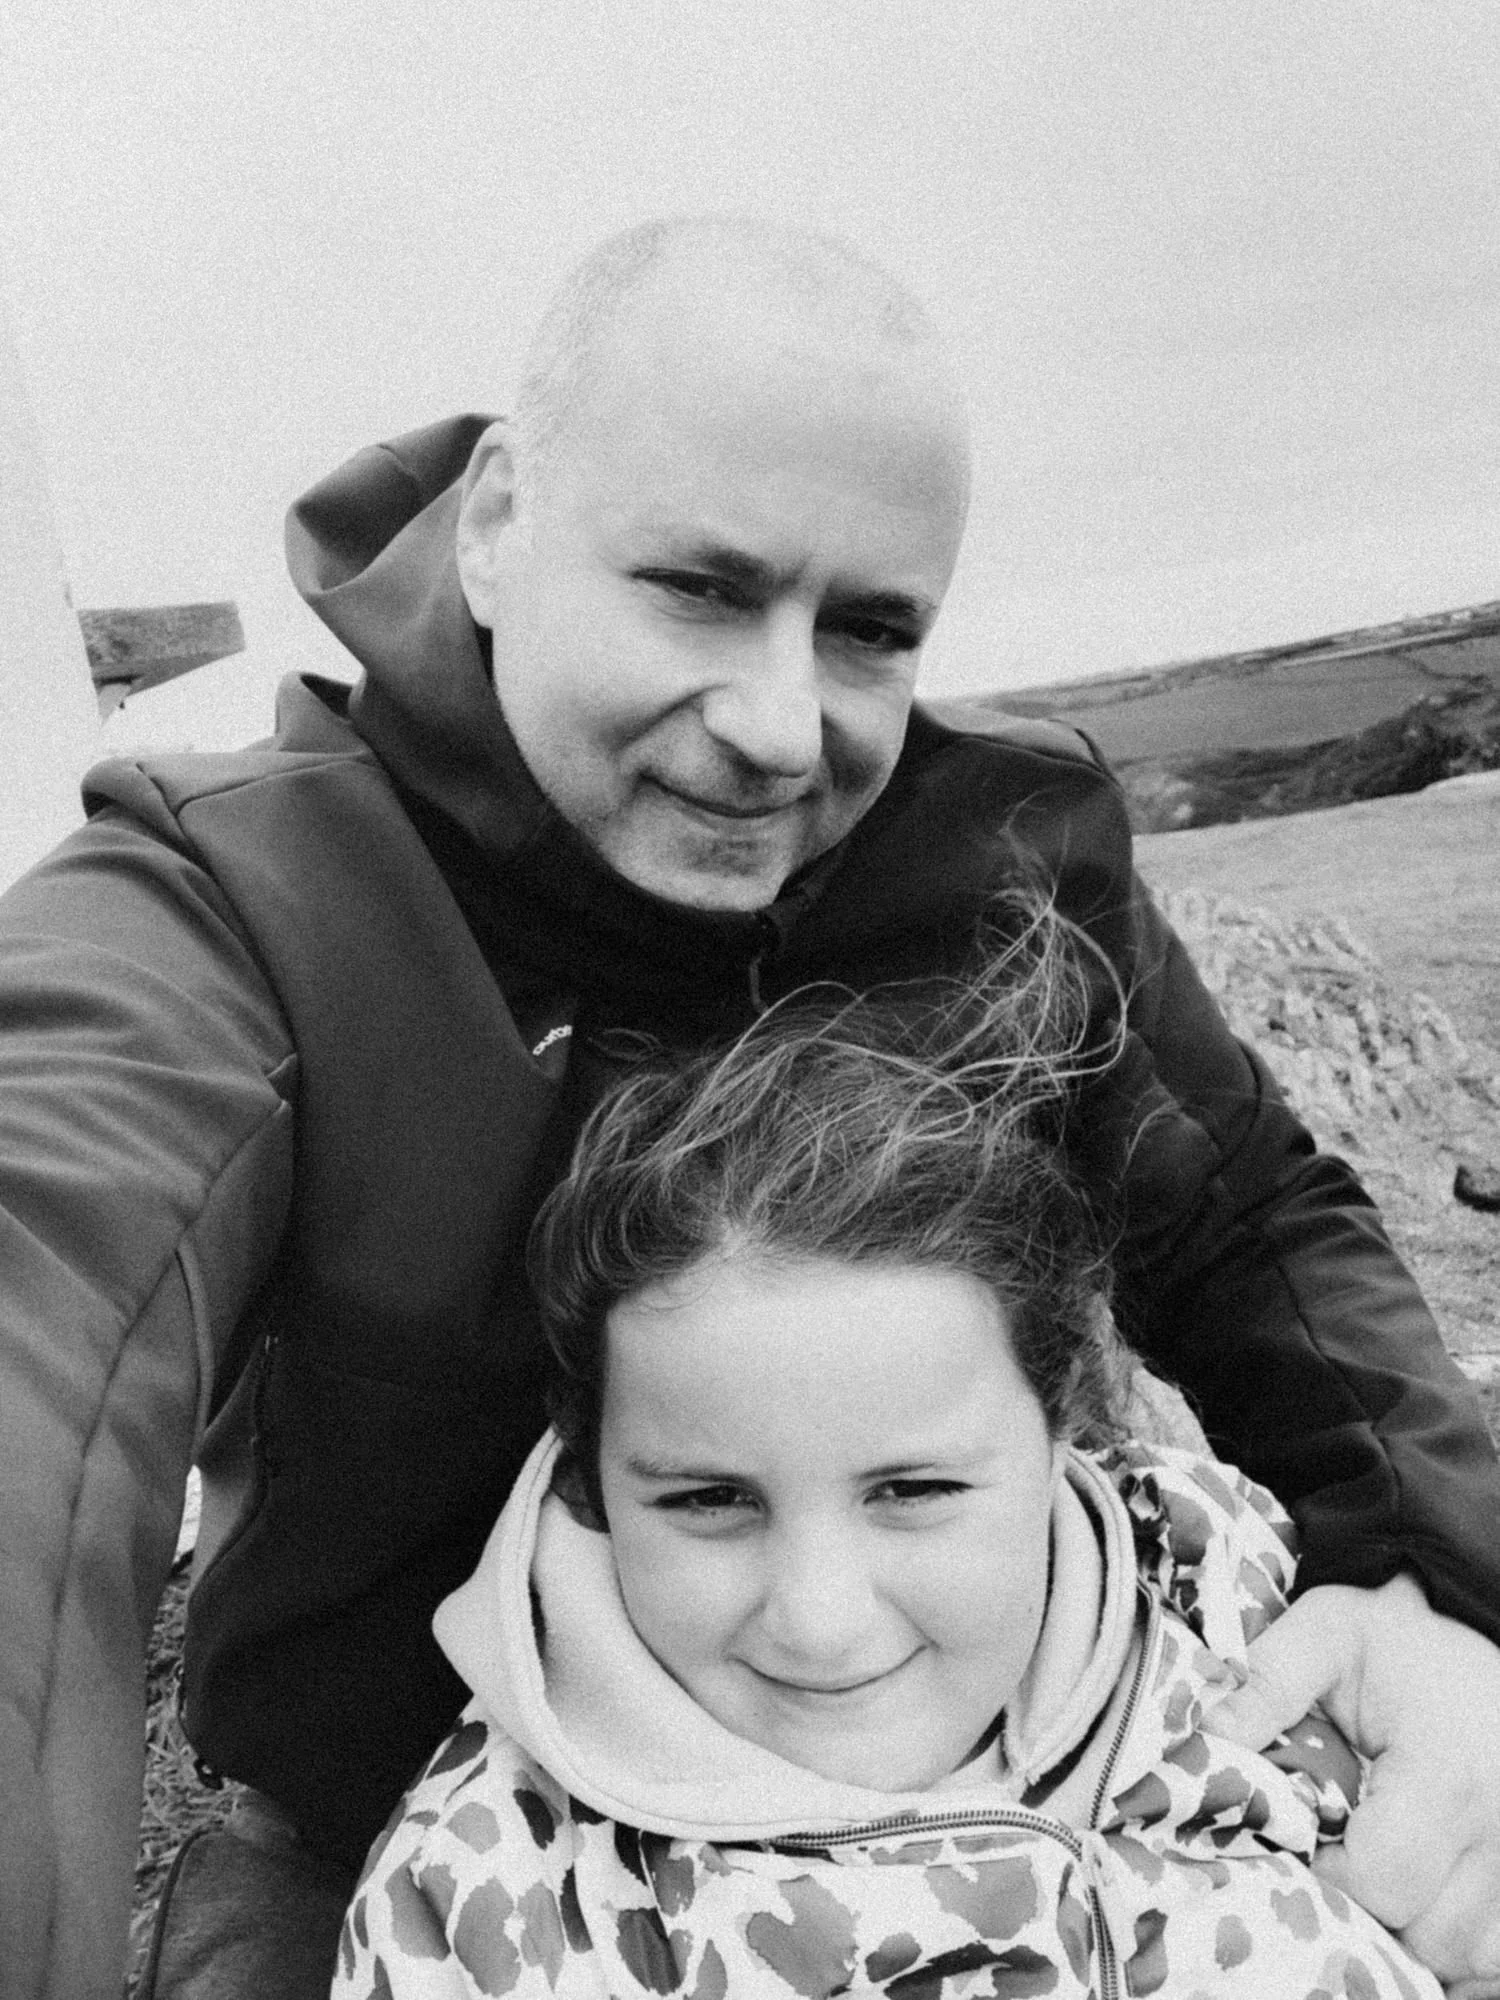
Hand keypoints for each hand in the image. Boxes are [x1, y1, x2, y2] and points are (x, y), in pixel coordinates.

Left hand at [1207, 1573, 1499, 1995]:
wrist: (1477, 1620)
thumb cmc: (1397, 1635)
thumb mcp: (1324, 1633)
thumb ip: (1267, 1682)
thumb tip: (1207, 1739)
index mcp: (1445, 1774)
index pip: (1382, 1880)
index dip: (1330, 1874)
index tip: (1312, 1838)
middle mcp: (1499, 1826)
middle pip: (1427, 1933)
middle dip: (1370, 1908)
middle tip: (1345, 1853)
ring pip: (1467, 1953)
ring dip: (1418, 1930)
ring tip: (1386, 1867)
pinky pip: (1497, 1951)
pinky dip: (1462, 1939)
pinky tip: (1429, 1893)